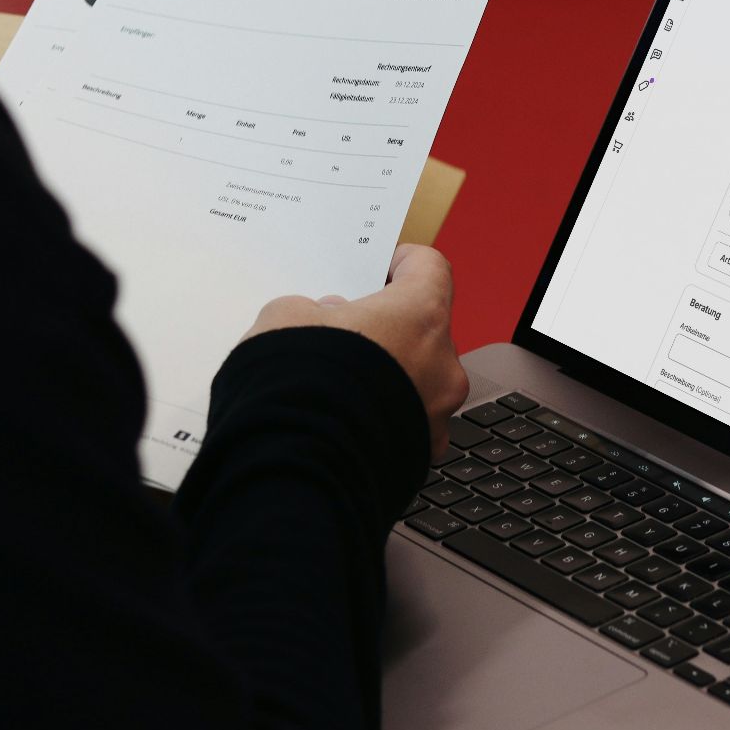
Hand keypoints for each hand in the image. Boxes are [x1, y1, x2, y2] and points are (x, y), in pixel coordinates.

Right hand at [244, 245, 468, 461]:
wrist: (297, 466)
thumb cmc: (299, 382)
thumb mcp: (286, 319)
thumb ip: (312, 310)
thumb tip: (327, 320)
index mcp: (420, 316)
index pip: (430, 269)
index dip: (403, 263)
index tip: (381, 267)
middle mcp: (443, 364)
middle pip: (425, 331)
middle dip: (388, 331)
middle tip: (346, 334)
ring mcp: (439, 414)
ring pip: (419, 382)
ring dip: (389, 377)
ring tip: (340, 383)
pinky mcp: (422, 455)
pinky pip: (408, 425)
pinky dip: (384, 419)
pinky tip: (346, 421)